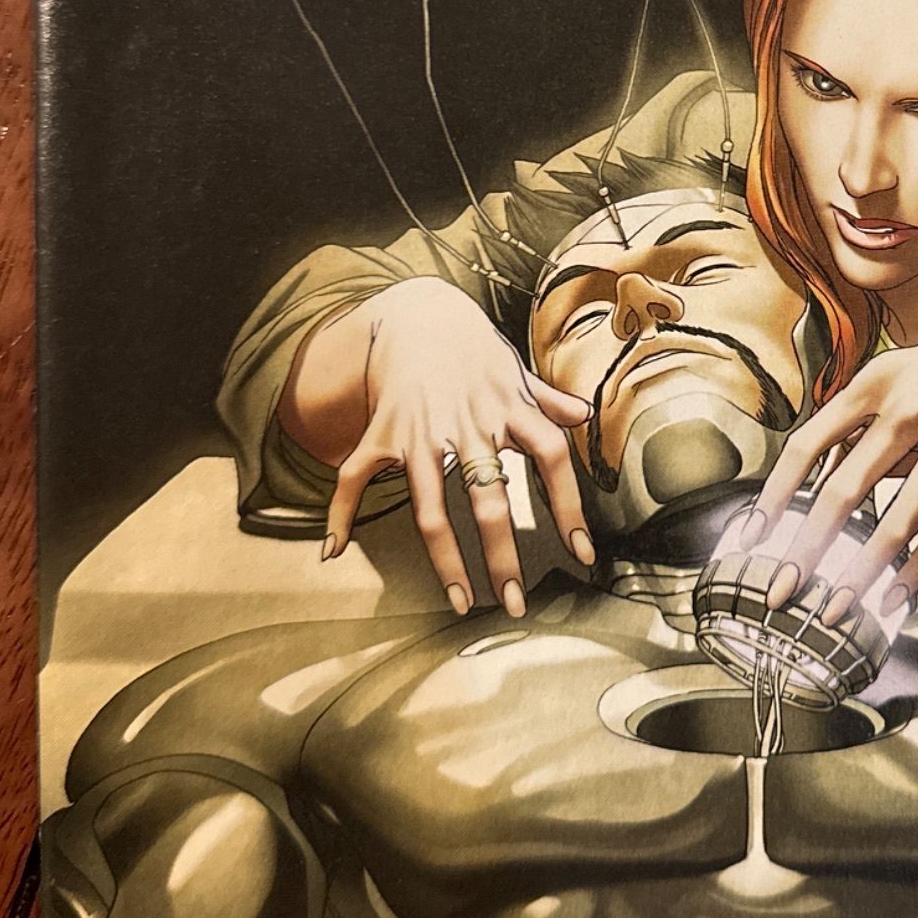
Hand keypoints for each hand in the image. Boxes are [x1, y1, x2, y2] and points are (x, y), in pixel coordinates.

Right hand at [311, 279, 594, 613]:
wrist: (420, 314)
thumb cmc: (474, 351)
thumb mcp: (515, 371)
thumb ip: (547, 398)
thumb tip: (583, 413)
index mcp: (511, 408)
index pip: (553, 459)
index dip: (570, 508)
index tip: (582, 555)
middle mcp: (469, 424)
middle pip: (490, 499)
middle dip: (503, 557)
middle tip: (515, 603)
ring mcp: (422, 432)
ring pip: (431, 509)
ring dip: (446, 561)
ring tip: (461, 601)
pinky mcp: (383, 432)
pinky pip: (356, 478)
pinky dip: (340, 512)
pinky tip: (334, 549)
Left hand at [735, 305, 917, 624]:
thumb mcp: (910, 377)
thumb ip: (862, 424)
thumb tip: (808, 489)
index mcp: (879, 379)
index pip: (810, 443)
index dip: (777, 495)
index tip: (753, 537)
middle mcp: (915, 404)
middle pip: (844, 493)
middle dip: (807, 552)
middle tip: (781, 593)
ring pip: (897, 524)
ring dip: (860, 576)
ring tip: (835, 610)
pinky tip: (895, 598)